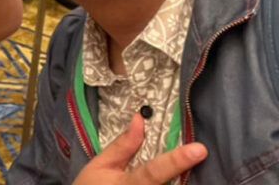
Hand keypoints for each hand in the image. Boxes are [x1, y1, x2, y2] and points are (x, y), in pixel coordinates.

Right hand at [73, 114, 206, 183]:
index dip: (177, 160)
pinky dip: (173, 184)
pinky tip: (176, 179)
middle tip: (199, 158)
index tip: (199, 150)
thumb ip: (123, 146)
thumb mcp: (100, 165)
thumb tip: (140, 120)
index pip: (154, 171)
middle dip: (187, 174)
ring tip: (189, 164)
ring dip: (181, 182)